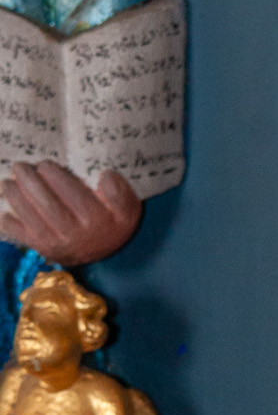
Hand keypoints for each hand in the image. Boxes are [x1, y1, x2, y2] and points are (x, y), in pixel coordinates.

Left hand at [0, 163, 140, 264]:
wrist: (108, 251)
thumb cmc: (114, 221)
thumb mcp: (128, 206)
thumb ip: (120, 192)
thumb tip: (105, 177)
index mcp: (95, 220)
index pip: (72, 195)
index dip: (56, 178)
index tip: (44, 164)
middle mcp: (74, 235)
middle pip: (47, 206)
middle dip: (30, 184)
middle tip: (19, 166)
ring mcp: (56, 245)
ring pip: (32, 221)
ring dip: (16, 200)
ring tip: (8, 183)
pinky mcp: (43, 250)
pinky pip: (23, 237)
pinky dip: (10, 225)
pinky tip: (4, 211)